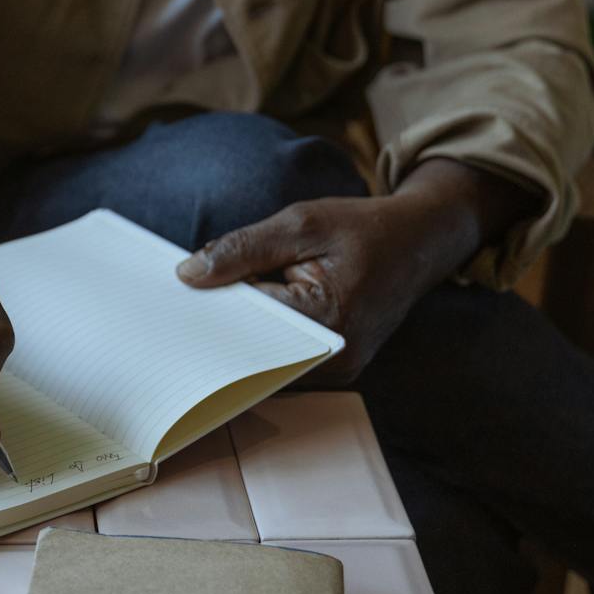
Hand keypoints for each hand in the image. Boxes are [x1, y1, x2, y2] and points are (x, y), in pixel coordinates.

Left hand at [174, 158, 536, 383]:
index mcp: (329, 319)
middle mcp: (335, 358)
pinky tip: (239, 316)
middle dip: (218, 329)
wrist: (421, 243)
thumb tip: (188, 274)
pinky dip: (260, 340)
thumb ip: (244, 248)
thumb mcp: (302, 222)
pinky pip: (282, 361)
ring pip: (266, 362)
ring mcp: (337, 371)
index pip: (249, 323)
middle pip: (253, 353)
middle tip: (175, 311)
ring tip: (204, 310)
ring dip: (239, 336)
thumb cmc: (364, 228)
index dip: (210, 309)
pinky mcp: (334, 369)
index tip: (173, 300)